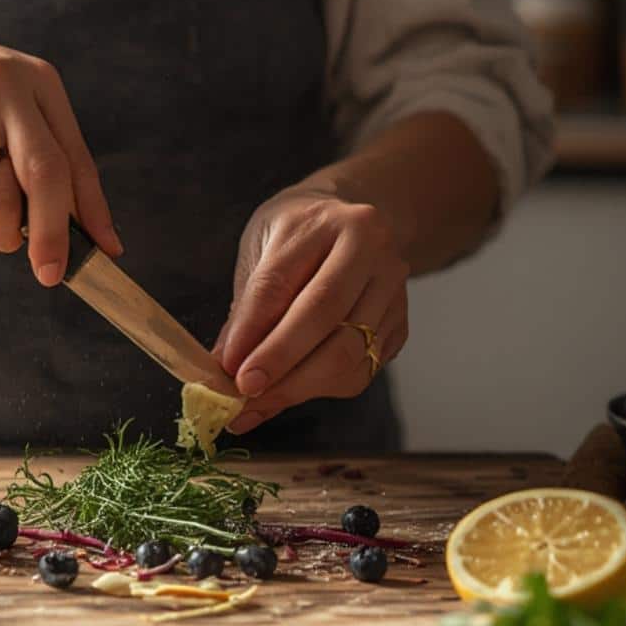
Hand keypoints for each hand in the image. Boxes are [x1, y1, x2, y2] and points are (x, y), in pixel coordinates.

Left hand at [214, 186, 409, 432]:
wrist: (350, 224)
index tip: (229, 368)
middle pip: (325, 315)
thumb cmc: (296, 237)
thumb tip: (224, 366)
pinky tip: (289, 393)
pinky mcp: (401, 322)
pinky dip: (321, 390)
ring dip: (298, 387)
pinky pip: (362, 370)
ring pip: (348, 352)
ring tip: (257, 404)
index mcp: (325, 222)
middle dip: (280, 362)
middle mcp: (370, 249)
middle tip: (244, 392)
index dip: (253, 330)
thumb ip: (246, 308)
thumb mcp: (261, 251)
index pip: (282, 281)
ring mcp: (393, 287)